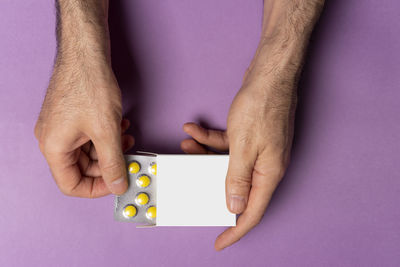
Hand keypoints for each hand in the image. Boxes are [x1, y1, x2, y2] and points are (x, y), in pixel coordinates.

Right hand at [35, 61, 133, 197]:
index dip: (96, 189)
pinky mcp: (71, 116)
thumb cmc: (89, 85)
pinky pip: (89, 136)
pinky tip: (121, 126)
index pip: (71, 184)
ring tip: (127, 138)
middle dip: (108, 165)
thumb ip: (113, 162)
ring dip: (110, 148)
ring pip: (88, 151)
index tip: (117, 184)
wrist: (86, 52)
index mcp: (54, 148)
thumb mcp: (106, 131)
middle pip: (82, 168)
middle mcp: (53, 139)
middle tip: (129, 158)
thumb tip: (117, 185)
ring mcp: (61, 126)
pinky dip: (106, 136)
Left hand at [181, 44, 296, 250]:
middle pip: (237, 186)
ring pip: (228, 164)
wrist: (270, 73)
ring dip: (205, 156)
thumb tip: (235, 206)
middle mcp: (266, 164)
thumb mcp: (243, 146)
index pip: (252, 211)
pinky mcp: (251, 136)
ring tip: (187, 147)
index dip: (236, 230)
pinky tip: (193, 129)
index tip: (220, 241)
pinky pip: (228, 145)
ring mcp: (259, 149)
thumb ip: (237, 178)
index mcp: (269, 172)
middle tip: (192, 183)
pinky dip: (210, 139)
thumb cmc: (262, 106)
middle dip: (210, 184)